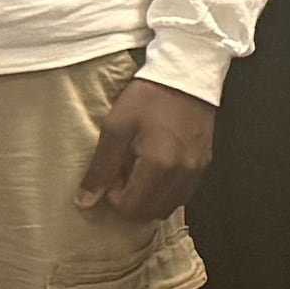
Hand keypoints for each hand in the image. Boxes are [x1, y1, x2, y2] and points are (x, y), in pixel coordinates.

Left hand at [77, 74, 220, 224]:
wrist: (186, 75)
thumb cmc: (148, 98)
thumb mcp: (115, 127)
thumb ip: (101, 168)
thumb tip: (85, 202)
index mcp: (159, 165)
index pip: (130, 208)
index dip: (114, 196)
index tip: (112, 172)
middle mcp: (182, 174)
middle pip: (150, 213)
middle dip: (131, 200)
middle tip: (124, 172)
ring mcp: (196, 171)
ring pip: (167, 207)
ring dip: (148, 198)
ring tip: (140, 169)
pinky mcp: (204, 165)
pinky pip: (181, 194)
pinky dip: (165, 191)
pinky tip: (157, 167)